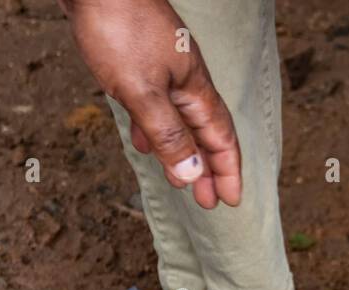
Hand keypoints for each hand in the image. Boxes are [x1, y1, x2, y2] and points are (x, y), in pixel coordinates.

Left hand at [62, 0, 240, 208]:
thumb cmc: (118, 27)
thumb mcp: (142, 91)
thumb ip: (167, 134)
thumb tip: (191, 175)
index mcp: (193, 88)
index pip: (220, 138)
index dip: (226, 171)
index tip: (230, 200)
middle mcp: (184, 80)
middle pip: (203, 133)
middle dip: (206, 168)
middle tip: (207, 202)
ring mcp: (162, 70)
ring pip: (180, 120)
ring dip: (181, 152)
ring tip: (178, 179)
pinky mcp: (139, 61)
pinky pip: (156, 105)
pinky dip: (155, 129)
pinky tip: (143, 138)